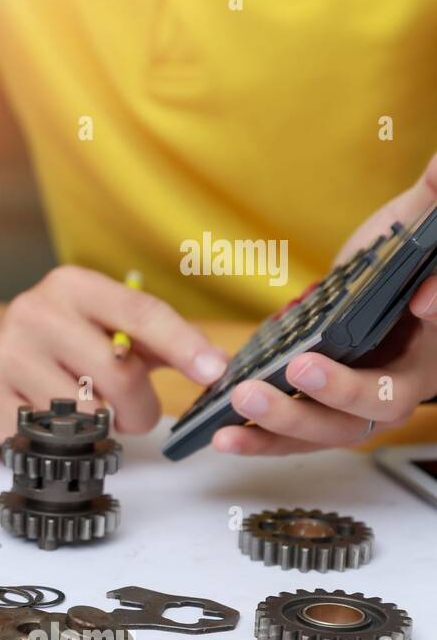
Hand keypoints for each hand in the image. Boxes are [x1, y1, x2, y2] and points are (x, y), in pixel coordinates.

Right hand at [0, 265, 229, 450]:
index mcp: (71, 287)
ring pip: (83, 412)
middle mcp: (35, 312)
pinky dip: (56, 442)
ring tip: (85, 423)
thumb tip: (212, 363)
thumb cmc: (44, 346)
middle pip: (118, 373)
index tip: (216, 371)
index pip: (140, 312)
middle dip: (137, 409)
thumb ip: (147, 338)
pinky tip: (46, 429)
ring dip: (97, 430)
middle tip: (130, 419)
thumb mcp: (91, 325)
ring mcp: (4, 355)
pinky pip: (44, 435)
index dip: (184, 344)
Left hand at [214, 154, 436, 454]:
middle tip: (302, 367)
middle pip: (382, 401)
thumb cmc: (403, 260)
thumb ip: (433, 199)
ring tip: (243, 402)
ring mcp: (357, 408)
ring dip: (286, 422)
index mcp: (436, 341)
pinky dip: (261, 440)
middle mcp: (403, 383)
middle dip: (341, 389)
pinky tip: (224, 436)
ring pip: (332, 429)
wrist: (374, 294)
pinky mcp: (319, 416)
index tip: (423, 302)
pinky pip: (294, 439)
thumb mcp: (418, 225)